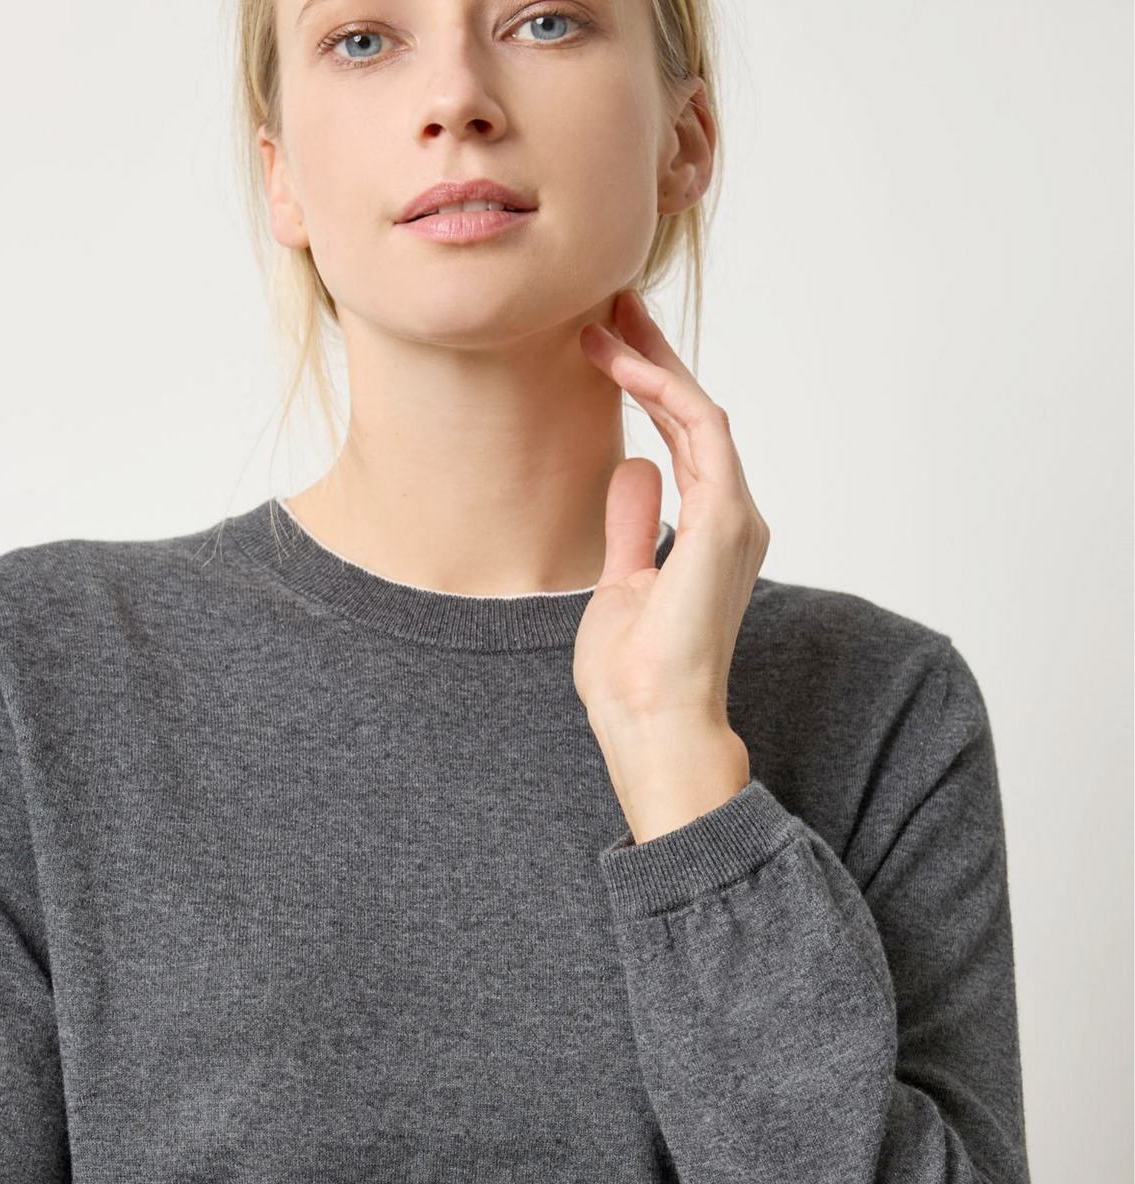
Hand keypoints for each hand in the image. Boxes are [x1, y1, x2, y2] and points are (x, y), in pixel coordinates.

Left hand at [573, 287, 768, 840]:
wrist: (653, 723)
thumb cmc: (636, 676)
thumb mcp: (621, 583)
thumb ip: (632, 525)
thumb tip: (633, 469)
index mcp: (712, 533)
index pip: (683, 438)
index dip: (648, 384)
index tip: (605, 344)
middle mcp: (733, 518)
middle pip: (696, 413)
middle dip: (653, 353)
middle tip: (610, 302)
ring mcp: (735, 516)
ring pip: (700, 411)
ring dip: (653, 359)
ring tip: (605, 318)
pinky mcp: (727, 518)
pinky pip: (700, 431)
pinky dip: (663, 390)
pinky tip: (623, 361)